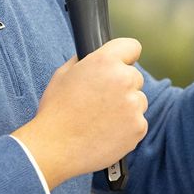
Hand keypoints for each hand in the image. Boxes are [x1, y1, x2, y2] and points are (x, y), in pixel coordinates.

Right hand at [12, 38, 146, 188]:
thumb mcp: (63, 74)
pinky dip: (127, 127)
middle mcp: (123, 79)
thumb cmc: (56, 111)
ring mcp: (133, 105)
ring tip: (101, 119)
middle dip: (122, 86)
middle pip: (135, 77)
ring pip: (138, 101)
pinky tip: (106, 132)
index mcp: (105, 61)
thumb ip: (85, 61)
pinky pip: (138, 122)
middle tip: (101, 100)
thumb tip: (95, 57)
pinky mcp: (138, 127)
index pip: (132, 46)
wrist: (54, 147)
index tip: (122, 63)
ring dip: (126, 107)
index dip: (125, 56)